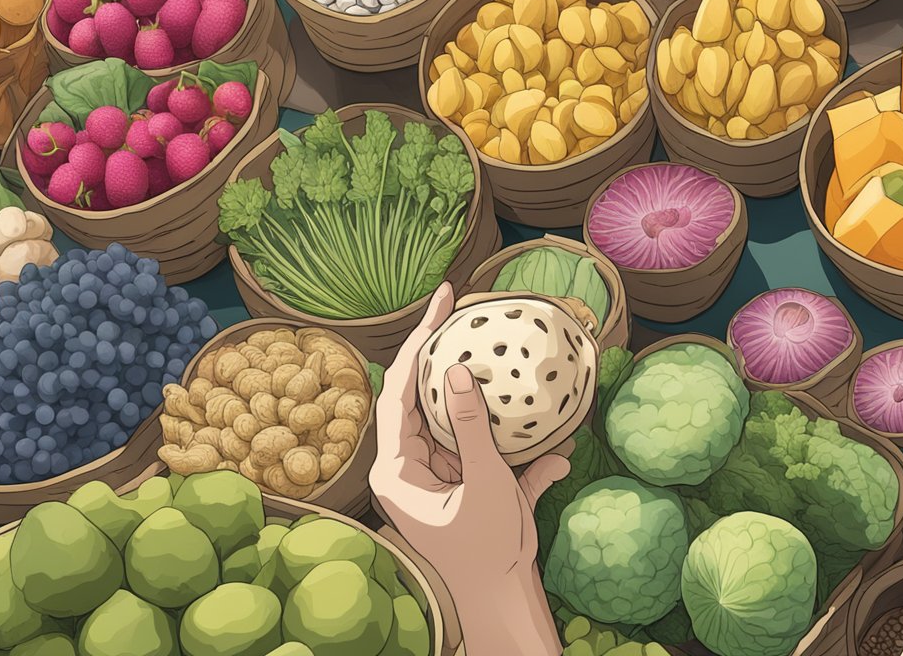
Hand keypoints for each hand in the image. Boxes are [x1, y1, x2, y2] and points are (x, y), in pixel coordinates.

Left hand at [369, 282, 569, 655]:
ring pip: (444, 409)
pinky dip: (489, 413)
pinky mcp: (458, 476)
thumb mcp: (485, 485)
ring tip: (477, 330)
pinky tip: (508, 386)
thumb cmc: (486, 554)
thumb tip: (461, 373)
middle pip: (417, 393)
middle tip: (454, 303)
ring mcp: (432, 470)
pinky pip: (469, 433)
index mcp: (395, 471)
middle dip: (436, 348)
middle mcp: (406, 466)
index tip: (437, 306)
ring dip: (463, 376)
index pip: (398, 393)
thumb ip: (472, 427)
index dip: (417, 344)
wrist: (502, 600)